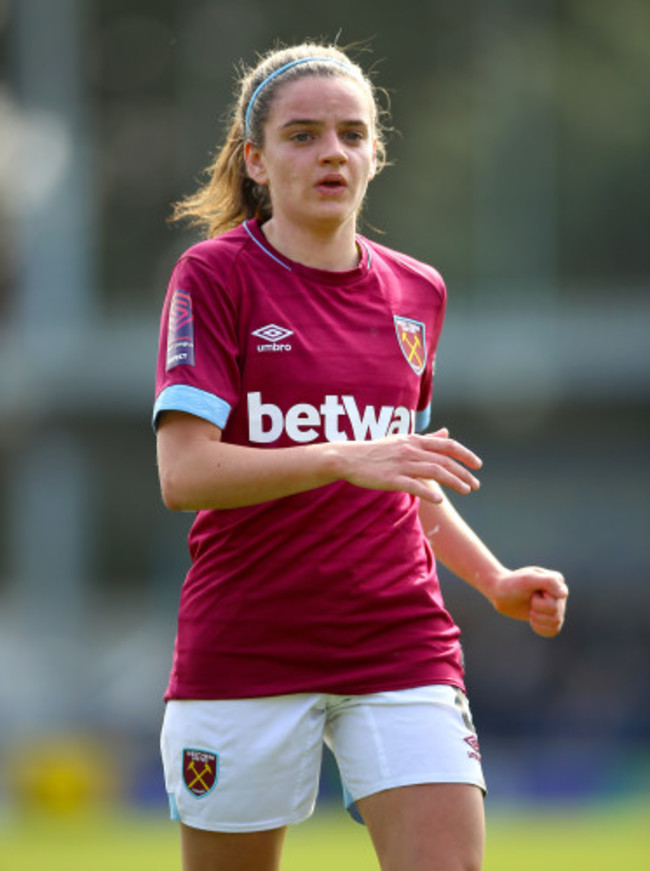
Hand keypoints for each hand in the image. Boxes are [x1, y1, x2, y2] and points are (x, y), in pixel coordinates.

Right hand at [333, 428, 481, 502]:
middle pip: (444, 460)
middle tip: (475, 485)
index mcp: (414, 440)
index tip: (477, 465)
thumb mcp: (403, 440)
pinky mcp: (391, 478)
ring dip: (454, 482)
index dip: (465, 454)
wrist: (349, 457)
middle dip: (463, 473)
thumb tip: (447, 433)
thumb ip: (427, 439)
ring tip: (466, 491)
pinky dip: (428, 492)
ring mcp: (401, 464)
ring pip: (434, 471)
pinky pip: (413, 485)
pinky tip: (440, 500)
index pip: (447, 445)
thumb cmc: (377, 450)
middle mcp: (410, 450)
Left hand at [488, 566, 567, 637]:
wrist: (501, 593)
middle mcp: (559, 593)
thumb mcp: (527, 579)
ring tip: (531, 609)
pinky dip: (540, 628)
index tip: (530, 593)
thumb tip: (564, 594)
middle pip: (556, 614)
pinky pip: (553, 631)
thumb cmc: (512, 584)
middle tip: (529, 600)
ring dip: (537, 619)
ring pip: (556, 623)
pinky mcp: (550, 617)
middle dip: (537, 610)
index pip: (555, 602)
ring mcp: (556, 606)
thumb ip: (547, 582)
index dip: (539, 602)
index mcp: (557, 581)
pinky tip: (533, 621)